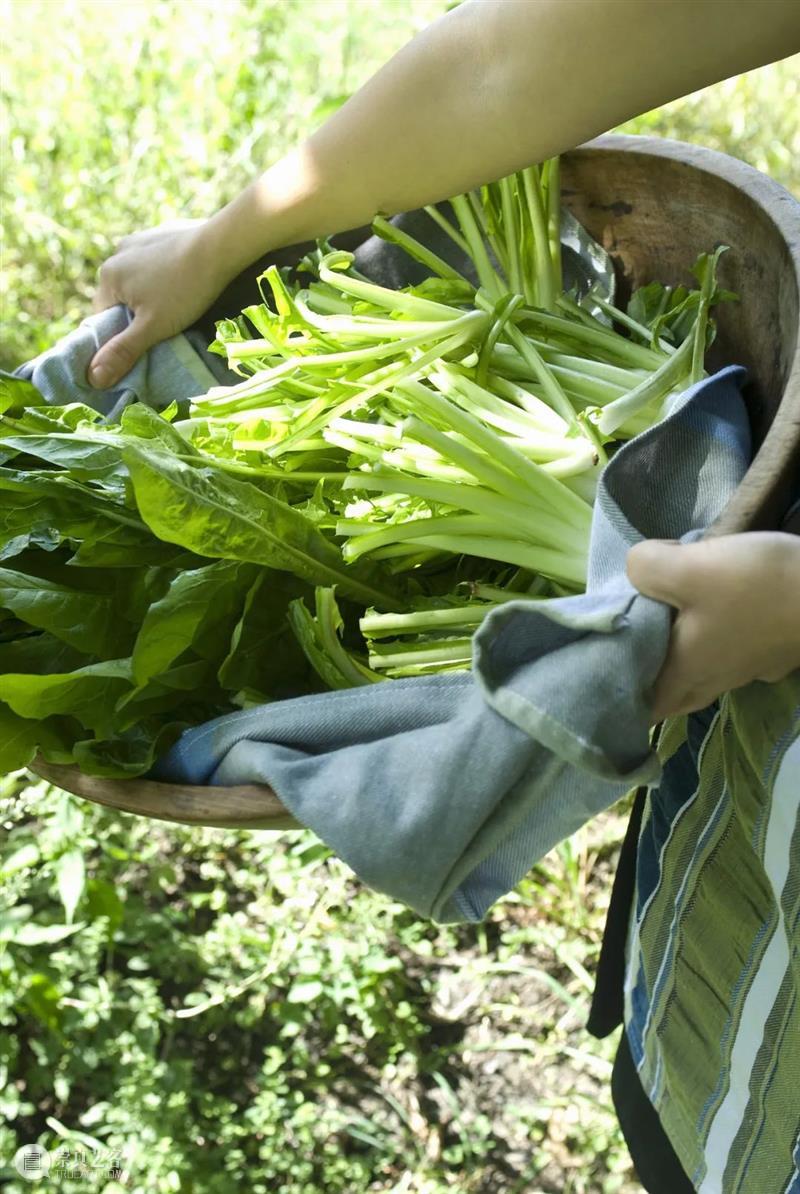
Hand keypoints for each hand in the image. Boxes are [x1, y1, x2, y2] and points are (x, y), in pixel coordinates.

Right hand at [87, 219, 231, 388]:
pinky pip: (154, 264)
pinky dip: (164, 277)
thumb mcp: (152, 328)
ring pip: (138, 281)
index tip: (143, 344)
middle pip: (121, 298)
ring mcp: (139, 241)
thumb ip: (122, 352)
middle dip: (137, 315)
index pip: (103, 317)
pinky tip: (183, 283)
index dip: (121, 335)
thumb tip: (93, 378)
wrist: (219, 248)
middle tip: (164, 327)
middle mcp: (117, 254)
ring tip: (176, 305)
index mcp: (108, 276)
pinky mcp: (160, 235)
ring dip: (151, 296)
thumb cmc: (184, 291)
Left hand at [627, 532, 799, 722]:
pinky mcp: (775, 648)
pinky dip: (718, 639)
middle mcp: (716, 679)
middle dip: (652, 681)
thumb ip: (644, 569)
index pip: (645, 707)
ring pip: (705, 672)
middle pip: (675, 693)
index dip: (622, 701)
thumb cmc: (756, 587)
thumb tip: (637, 570)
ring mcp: (751, 667)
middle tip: (631, 651)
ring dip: (684, 658)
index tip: (604, 678)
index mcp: (685, 672)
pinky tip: (715, 613)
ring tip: (666, 625)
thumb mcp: (686, 567)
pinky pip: (734, 651)